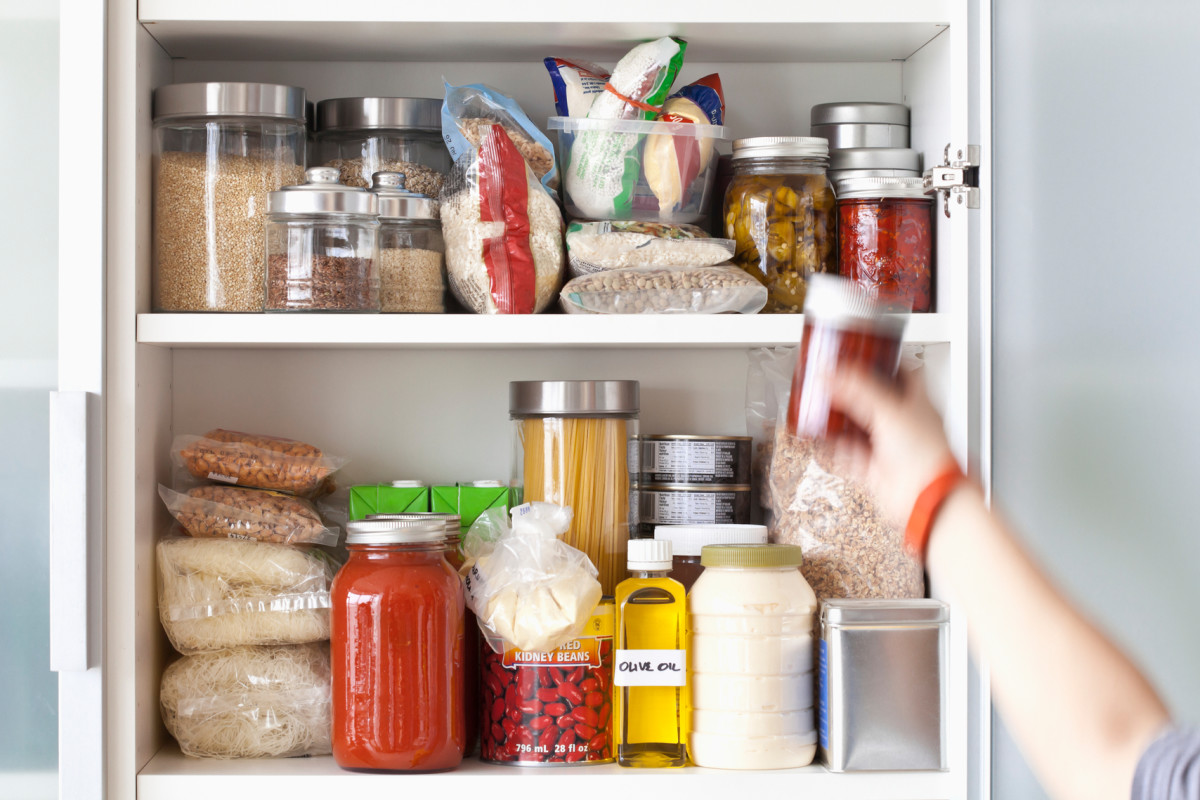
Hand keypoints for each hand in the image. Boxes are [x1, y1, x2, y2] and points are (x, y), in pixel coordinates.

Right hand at [829, 365, 955, 526]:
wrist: (924, 497)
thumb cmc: (925, 454)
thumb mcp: (888, 408)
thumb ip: (857, 388)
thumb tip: (830, 373)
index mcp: (917, 401)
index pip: (901, 371)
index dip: (881, 360)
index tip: (860, 353)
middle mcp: (903, 421)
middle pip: (872, 397)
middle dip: (849, 389)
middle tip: (829, 380)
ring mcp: (888, 445)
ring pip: (858, 425)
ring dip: (838, 417)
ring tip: (819, 406)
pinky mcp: (874, 467)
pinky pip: (847, 452)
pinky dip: (833, 445)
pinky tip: (821, 438)